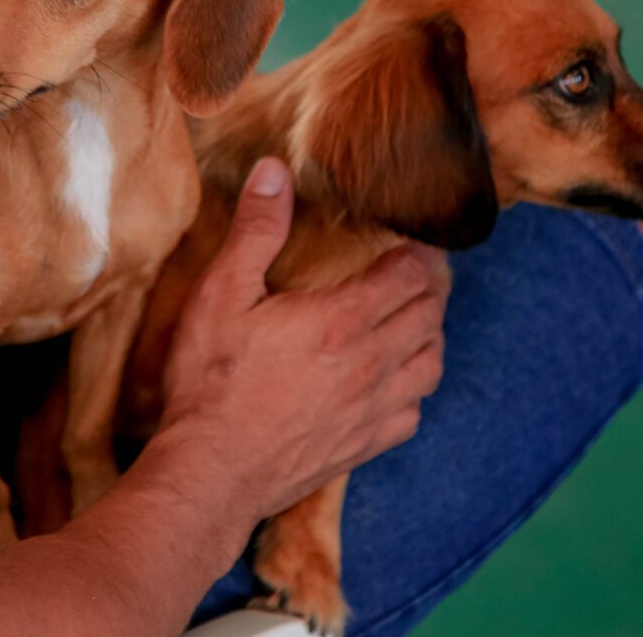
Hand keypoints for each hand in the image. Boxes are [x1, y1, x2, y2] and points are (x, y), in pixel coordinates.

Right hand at [157, 157, 449, 520]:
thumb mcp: (221, 293)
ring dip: (429, 336)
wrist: (211, 472)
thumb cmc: (210, 381)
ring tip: (412, 320)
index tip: (411, 240)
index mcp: (341, 320)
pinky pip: (413, 413)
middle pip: (430, 316)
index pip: (410, 276)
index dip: (417, 252)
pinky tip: (392, 382)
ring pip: (431, 364)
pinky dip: (413, 390)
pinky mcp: (364, 446)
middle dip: (429, 288)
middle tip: (415, 272)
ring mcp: (372, 410)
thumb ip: (256, 230)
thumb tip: (274, 171)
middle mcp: (371, 364)